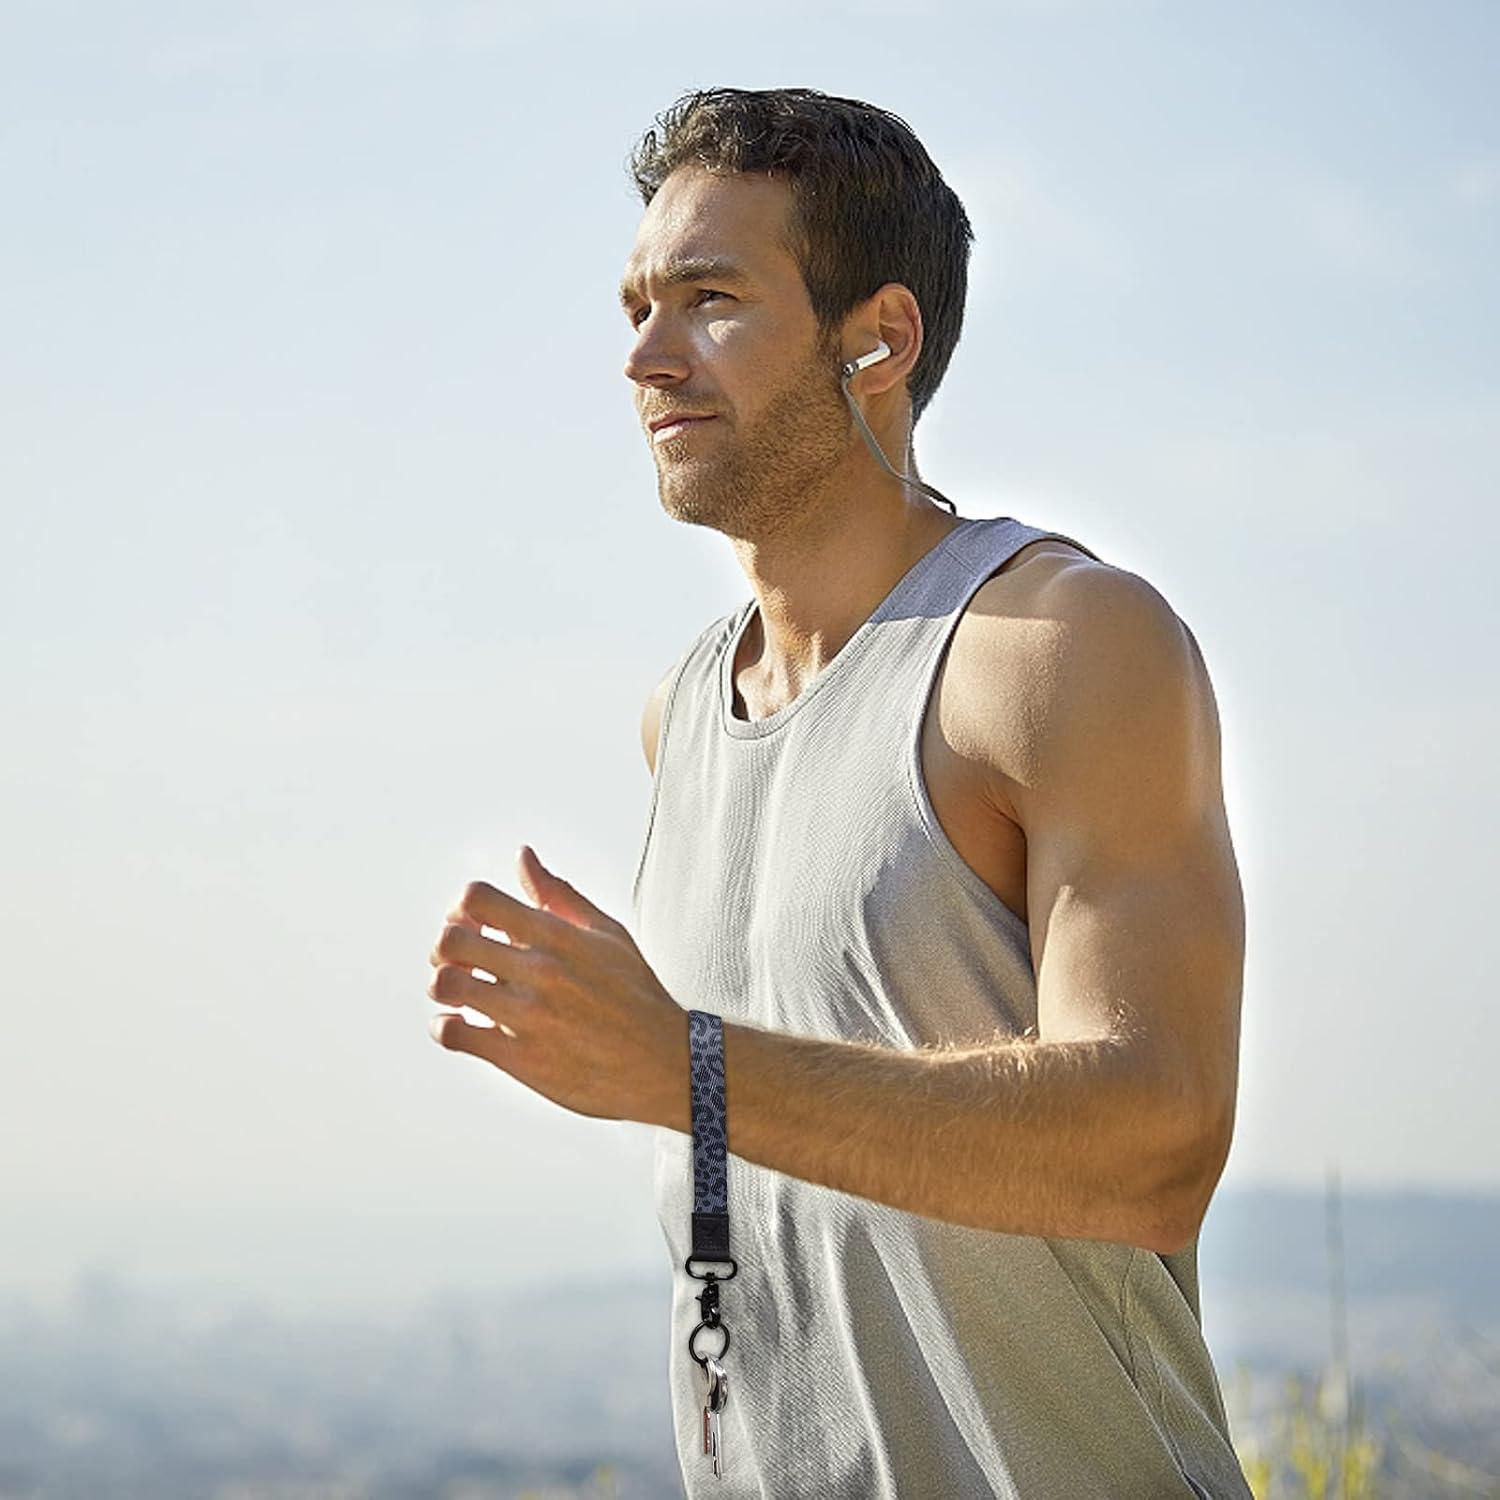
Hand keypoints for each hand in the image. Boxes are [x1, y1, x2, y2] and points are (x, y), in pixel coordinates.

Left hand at [426, 845, 687, 1125]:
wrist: (663, 1062)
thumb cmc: (636, 994)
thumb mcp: (606, 933)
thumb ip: (558, 894)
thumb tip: (523, 857)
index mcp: (557, 936)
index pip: (478, 899)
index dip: (464, 908)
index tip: (475, 924)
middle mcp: (539, 971)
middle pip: (451, 940)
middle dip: (446, 947)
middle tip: (459, 959)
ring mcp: (527, 1016)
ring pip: (446, 986)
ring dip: (442, 986)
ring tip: (459, 992)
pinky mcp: (520, 1058)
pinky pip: (455, 1035)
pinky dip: (444, 1028)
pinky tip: (459, 1026)